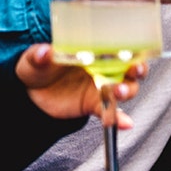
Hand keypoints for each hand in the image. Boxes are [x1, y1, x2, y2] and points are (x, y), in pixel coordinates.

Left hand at [16, 44, 146, 127]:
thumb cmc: (38, 68)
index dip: (130, 48)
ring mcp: (103, 87)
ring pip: (126, 88)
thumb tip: (45, 53)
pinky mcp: (97, 105)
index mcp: (95, 52)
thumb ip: (39, 55)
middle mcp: (105, 68)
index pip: (119, 47)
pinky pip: (112, 112)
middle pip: (131, 68)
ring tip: (118, 93)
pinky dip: (120, 118)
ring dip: (127, 91)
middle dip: (137, 69)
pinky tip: (124, 123)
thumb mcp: (34, 59)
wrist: (32, 93)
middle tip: (133, 70)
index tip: (131, 51)